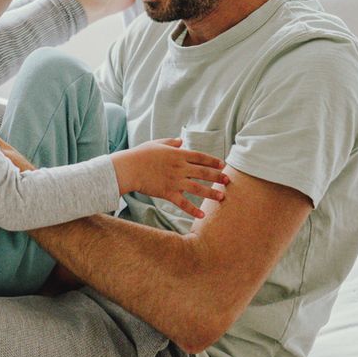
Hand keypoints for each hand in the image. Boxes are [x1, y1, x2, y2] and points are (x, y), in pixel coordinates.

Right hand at [111, 138, 230, 218]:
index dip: (213, 161)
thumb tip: (180, 141)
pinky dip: (193, 210)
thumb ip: (170, 142)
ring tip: (222, 197)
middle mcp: (180, 168)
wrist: (129, 168)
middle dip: (218, 177)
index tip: (223, 165)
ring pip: (198, 188)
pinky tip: (202, 215)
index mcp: (178, 154)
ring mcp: (175, 181)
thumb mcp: (156, 144)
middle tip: (228, 181)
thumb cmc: (140, 155)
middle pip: (203, 173)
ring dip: (211, 193)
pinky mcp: (168, 193)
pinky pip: (183, 203)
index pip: (200, 157)